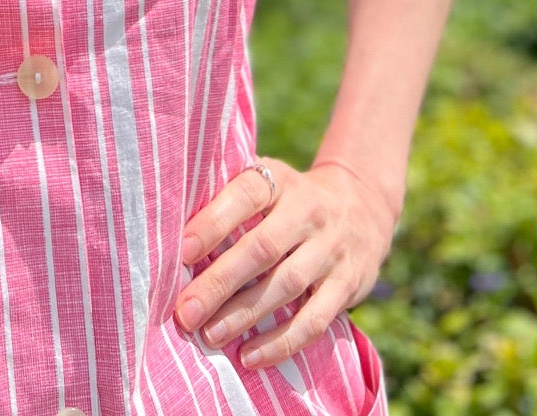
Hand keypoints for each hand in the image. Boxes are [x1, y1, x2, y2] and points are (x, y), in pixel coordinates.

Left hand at [174, 157, 396, 370]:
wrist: (362, 206)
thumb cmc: (289, 199)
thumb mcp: (268, 183)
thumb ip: (230, 199)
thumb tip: (174, 237)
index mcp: (281, 180)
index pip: (246, 194)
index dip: (214, 222)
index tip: (181, 251)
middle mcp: (309, 211)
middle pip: (262, 248)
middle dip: (220, 282)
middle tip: (185, 311)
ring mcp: (331, 249)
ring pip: (286, 285)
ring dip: (245, 315)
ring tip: (209, 335)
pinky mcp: (348, 284)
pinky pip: (315, 319)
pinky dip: (282, 342)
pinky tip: (250, 356)